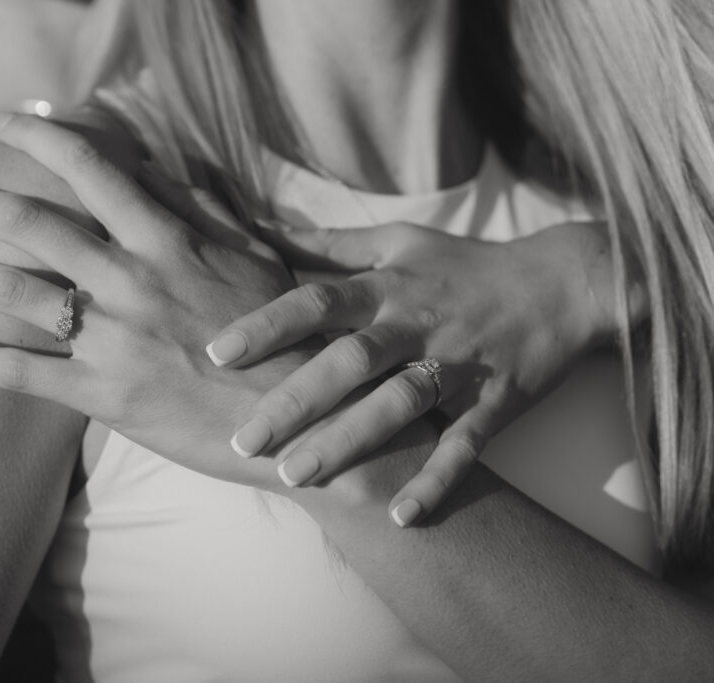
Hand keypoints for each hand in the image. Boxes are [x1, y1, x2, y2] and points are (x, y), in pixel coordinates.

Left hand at [0, 113, 312, 489]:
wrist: (299, 420)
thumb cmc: (283, 335)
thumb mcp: (252, 260)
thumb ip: (200, 211)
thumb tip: (152, 170)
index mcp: (168, 241)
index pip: (91, 170)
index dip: (38, 138)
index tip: (1, 124)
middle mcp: (132, 282)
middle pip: (28, 226)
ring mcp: (115, 340)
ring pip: (13, 294)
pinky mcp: (105, 396)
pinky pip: (21, 373)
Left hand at [207, 220, 619, 523]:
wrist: (565, 282)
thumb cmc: (465, 264)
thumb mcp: (397, 241)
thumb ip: (328, 242)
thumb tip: (260, 227)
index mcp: (387, 286)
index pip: (316, 300)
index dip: (267, 324)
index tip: (216, 352)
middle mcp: (417, 323)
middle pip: (349, 360)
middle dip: (294, 400)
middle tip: (242, 439)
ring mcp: (459, 363)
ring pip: (399, 404)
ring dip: (349, 441)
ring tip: (295, 476)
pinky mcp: (496, 400)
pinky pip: (465, 444)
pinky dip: (436, 480)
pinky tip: (398, 516)